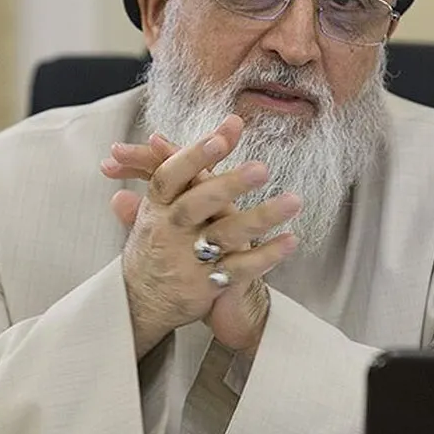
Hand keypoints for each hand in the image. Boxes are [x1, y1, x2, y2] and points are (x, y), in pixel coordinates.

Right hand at [104, 116, 299, 357]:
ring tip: (293, 201)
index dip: (194, 154)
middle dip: (227, 185)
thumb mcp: (157, 205)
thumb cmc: (155, 242)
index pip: (170, 175)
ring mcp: (188, 259)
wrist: (139, 303)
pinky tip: (291, 240)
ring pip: (226, 235)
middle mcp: (170, 230)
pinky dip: (266, 256)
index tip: (222, 134)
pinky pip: (240, 270)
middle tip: (261, 168)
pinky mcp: (207, 285)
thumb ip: (175, 168)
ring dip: (260, 218)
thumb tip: (185, 130)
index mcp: (157, 206)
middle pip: (197, 204)